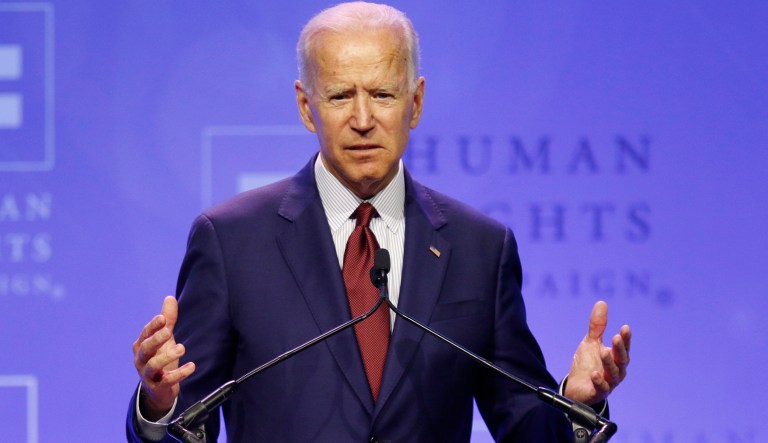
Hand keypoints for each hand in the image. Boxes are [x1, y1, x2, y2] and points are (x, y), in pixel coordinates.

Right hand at [132, 296, 195, 420]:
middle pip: (146, 349)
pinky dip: (179, 374)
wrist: (159, 390)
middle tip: (168, 331)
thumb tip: (170, 297)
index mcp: (142, 346)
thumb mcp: (165, 339)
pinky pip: (167, 381)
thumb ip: (168, 320)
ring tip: (182, 348)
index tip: (163, 318)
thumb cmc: (161, 358)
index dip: (153, 326)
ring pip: (153, 365)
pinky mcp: (158, 387)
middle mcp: (141, 360)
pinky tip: (191, 366)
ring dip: (167, 356)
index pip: (145, 334)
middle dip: (156, 339)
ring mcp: (148, 374)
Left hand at [564, 301, 630, 405]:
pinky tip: (594, 374)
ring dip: (609, 362)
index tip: (625, 328)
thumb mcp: (591, 342)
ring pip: (613, 373)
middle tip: (616, 337)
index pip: (623, 347)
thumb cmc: (587, 363)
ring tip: (603, 352)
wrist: (576, 387)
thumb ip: (597, 326)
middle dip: (620, 349)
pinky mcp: (599, 392)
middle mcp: (617, 370)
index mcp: (616, 357)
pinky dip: (599, 381)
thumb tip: (602, 302)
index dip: (625, 338)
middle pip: (621, 359)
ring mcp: (609, 383)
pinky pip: (602, 388)